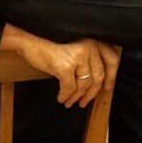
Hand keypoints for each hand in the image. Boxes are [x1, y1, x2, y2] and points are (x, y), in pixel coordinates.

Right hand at [2, 25, 119, 107]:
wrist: (30, 41)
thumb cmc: (50, 43)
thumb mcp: (75, 46)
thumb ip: (88, 57)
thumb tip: (98, 80)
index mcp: (93, 41)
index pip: (112, 60)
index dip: (111, 76)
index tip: (107, 87)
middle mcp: (89, 47)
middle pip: (98, 77)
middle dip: (91, 93)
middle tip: (84, 101)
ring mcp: (78, 57)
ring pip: (84, 85)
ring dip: (76, 97)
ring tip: (70, 102)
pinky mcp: (66, 66)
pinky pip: (69, 88)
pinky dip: (65, 96)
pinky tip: (61, 98)